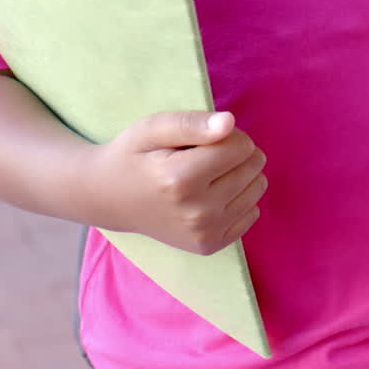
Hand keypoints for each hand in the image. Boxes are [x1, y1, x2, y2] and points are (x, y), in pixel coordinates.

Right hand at [84, 110, 266, 255]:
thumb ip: (191, 123)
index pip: (241, 145)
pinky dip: (239, 198)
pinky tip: (212, 194)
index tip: (203, 137)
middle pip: (253, 166)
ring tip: (207, 173)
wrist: (110, 199)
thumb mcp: (152, 128)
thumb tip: (230, 122)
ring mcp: (204, 234)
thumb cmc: (133, 156)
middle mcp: (196, 212)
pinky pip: (252, 213)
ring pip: (257, 188)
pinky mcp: (209, 246)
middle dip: (235, 151)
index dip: (227, 133)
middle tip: (203, 155)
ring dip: (240, 173)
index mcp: (180, 180)